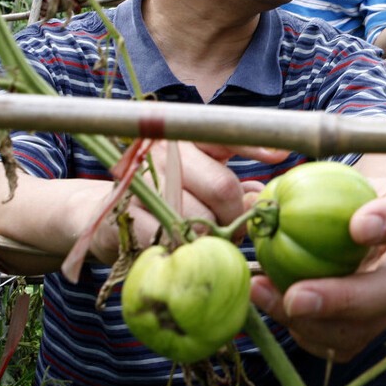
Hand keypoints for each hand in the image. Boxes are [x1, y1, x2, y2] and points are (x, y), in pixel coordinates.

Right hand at [87, 141, 286, 264]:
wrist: (104, 218)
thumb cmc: (167, 201)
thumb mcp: (201, 184)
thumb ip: (235, 189)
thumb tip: (261, 198)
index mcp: (188, 140)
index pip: (226, 135)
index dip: (254, 146)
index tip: (281, 154)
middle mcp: (166, 152)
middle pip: (222, 186)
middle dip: (235, 216)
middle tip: (232, 231)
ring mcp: (144, 180)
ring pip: (199, 216)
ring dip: (211, 239)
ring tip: (207, 243)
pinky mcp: (126, 211)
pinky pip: (169, 236)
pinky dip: (183, 249)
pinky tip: (181, 250)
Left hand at [249, 176, 385, 360]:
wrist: (374, 227)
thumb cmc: (356, 197)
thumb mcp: (345, 179)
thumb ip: (310, 185)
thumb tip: (254, 200)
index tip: (359, 226)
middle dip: (342, 300)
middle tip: (297, 297)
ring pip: (360, 329)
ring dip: (309, 321)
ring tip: (264, 293)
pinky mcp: (367, 329)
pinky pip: (335, 342)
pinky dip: (300, 329)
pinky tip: (269, 304)